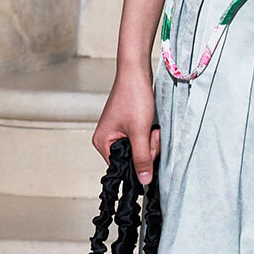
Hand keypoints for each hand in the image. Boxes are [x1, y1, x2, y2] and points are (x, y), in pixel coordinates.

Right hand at [93, 67, 159, 185]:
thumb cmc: (133, 96)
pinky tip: (150, 124)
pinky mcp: (126, 127)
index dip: (139, 161)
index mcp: (102, 143)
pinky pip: (140, 140)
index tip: (148, 148)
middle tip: (150, 132)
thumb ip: (142, 158)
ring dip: (150, 140)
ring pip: (139, 149)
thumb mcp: (141, 131)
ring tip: (150, 126)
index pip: (122, 167)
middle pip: (132, 159)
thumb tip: (144, 181)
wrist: (137, 72)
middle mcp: (106, 139)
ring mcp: (117, 133)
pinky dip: (149, 134)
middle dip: (147, 148)